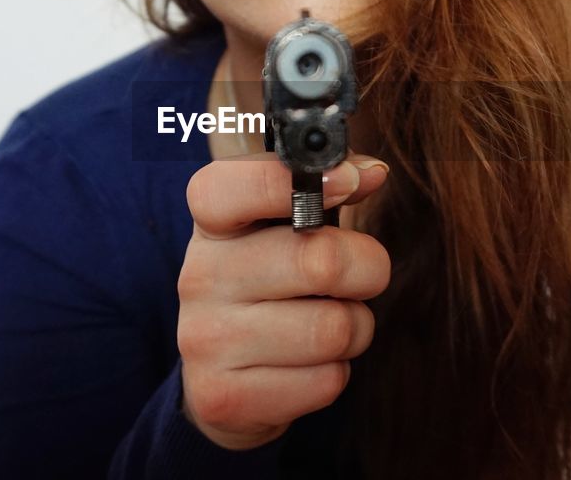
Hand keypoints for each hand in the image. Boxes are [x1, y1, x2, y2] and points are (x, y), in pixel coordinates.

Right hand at [177, 151, 390, 449]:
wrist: (225, 382)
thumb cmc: (270, 288)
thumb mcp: (285, 231)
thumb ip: (324, 191)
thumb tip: (373, 173)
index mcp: (212, 226)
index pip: (229, 188)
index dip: (292, 182)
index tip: (349, 180)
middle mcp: (198, 278)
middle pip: (320, 262)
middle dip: (366, 270)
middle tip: (359, 276)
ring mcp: (205, 341)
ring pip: (333, 329)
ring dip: (354, 328)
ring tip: (330, 324)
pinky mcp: (224, 398)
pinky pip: (326, 381)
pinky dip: (335, 373)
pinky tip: (306, 365)